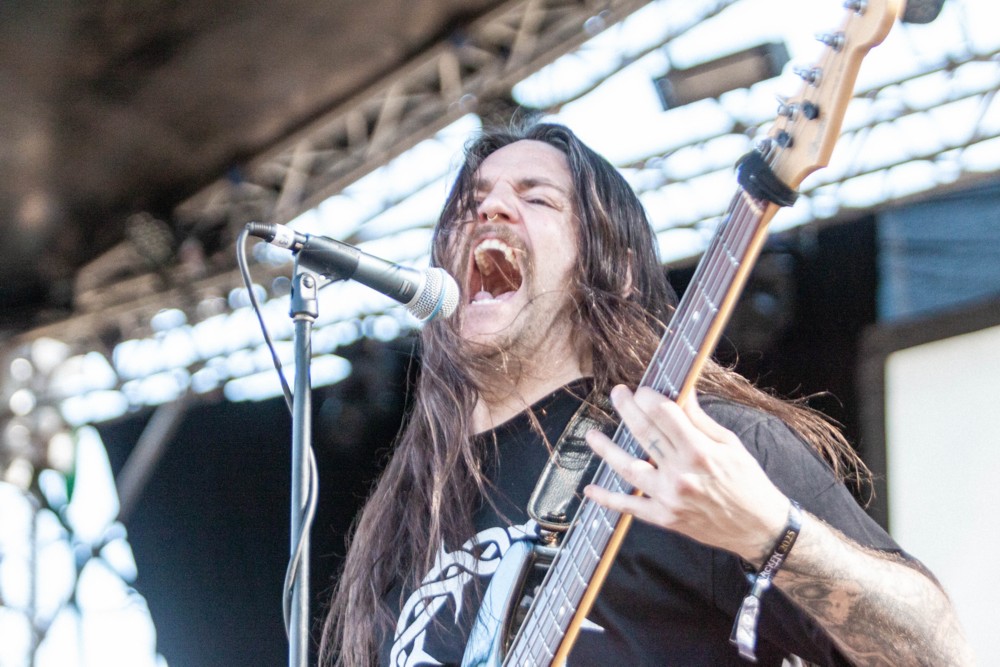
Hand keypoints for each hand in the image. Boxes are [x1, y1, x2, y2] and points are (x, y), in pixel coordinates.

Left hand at [584, 385, 790, 564]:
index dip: (649, 397)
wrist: (758, 528)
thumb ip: (700, 420)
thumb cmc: (747, 482)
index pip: (665, 415)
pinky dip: (608, 499)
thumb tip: (681, 392)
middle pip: (645, 434)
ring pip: (628, 468)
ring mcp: (669, 497)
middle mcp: (681, 474)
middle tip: (616, 394)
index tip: (642, 389)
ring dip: (606, 449)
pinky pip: (630, 506)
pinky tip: (590, 490)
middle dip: (627, 410)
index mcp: (700, 451)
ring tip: (591, 435)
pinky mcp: (664, 518)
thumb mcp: (730, 444)